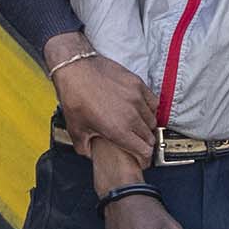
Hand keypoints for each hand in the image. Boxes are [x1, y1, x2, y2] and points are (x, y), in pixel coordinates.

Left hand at [45, 39, 157, 164]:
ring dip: (146, 126)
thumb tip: (90, 155)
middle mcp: (132, 116)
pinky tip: (139, 109)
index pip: (145, 151)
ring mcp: (137, 98)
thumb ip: (84, 148)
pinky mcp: (138, 84)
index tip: (140, 159)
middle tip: (136, 143)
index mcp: (118, 130)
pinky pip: (153, 102)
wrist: (75, 69)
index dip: (143, 159)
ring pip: (153, 120)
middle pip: (150, 137)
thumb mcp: (75, 129)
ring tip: (136, 126)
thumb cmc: (75, 97)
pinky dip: (149, 109)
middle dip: (144, 144)